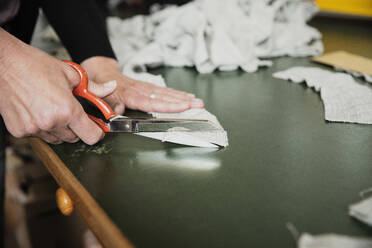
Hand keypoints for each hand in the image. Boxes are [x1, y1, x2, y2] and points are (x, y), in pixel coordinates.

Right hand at [0, 30, 115, 143]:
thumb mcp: (70, 74)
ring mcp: (33, 129)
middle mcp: (50, 123)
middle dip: (77, 128)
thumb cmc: (34, 65)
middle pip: (74, 138)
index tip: (96, 127)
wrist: (3, 63)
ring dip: (60, 129)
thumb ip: (93, 88)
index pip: (91, 136)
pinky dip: (42, 128)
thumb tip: (110, 88)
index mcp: (67, 110)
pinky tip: (38, 111)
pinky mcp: (19, 131)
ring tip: (52, 108)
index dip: (97, 131)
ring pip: (57, 139)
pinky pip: (39, 136)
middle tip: (71, 111)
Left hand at [81, 57, 203, 114]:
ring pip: (167, 93)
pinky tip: (188, 96)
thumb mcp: (97, 94)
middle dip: (183, 101)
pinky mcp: (148, 87)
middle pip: (164, 97)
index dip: (167, 105)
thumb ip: (108, 103)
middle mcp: (140, 90)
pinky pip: (164, 90)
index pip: (151, 102)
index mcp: (129, 94)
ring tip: (198, 102)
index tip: (182, 106)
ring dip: (184, 98)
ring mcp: (145, 87)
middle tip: (199, 105)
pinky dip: (177, 93)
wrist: (100, 71)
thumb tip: (118, 111)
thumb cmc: (99, 85)